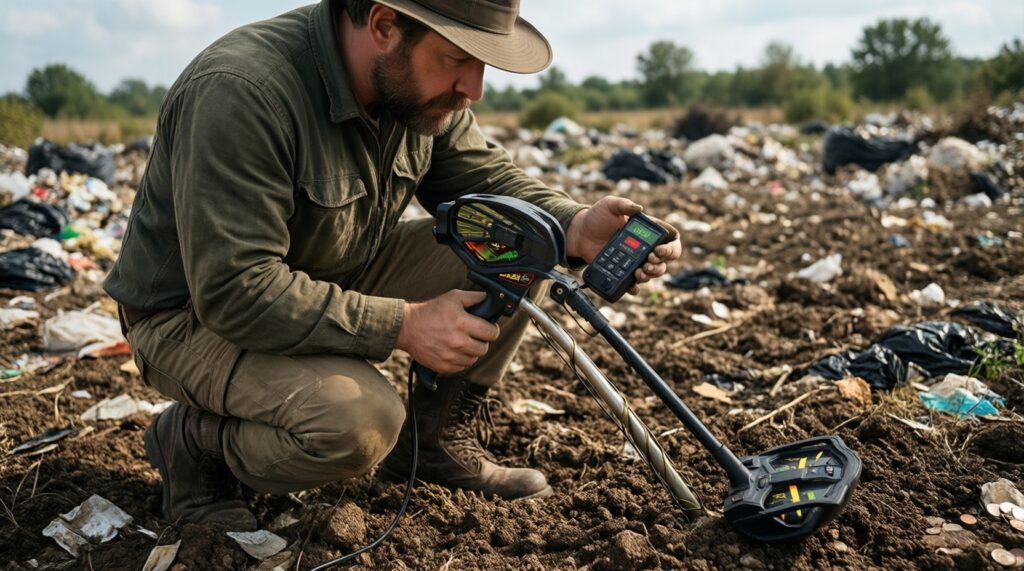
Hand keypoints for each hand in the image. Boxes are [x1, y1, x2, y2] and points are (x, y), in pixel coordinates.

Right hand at [395, 290, 499, 373]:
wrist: (407, 328)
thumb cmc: (430, 311)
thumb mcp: (453, 297)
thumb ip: (474, 297)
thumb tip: (489, 299)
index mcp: (462, 323)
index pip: (491, 333)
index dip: (492, 329)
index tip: (488, 328)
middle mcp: (458, 342)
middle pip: (484, 348)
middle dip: (482, 341)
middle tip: (474, 335)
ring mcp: (450, 356)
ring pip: (474, 359)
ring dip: (471, 351)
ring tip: (462, 342)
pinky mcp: (443, 366)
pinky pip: (462, 367)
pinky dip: (460, 360)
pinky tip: (453, 350)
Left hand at [566, 197, 681, 293]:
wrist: (579, 233)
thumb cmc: (596, 216)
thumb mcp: (610, 205)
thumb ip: (624, 204)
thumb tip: (638, 209)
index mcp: (647, 231)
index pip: (671, 240)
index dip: (671, 248)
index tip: (659, 250)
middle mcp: (644, 247)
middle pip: (665, 261)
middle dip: (660, 265)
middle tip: (648, 262)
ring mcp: (634, 261)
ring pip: (653, 273)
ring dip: (650, 275)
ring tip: (639, 272)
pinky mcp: (623, 272)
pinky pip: (634, 284)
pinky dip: (636, 288)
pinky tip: (633, 286)